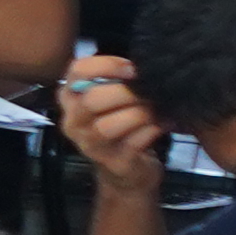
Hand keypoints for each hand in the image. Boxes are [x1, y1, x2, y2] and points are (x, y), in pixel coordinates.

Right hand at [54, 51, 167, 182]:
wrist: (126, 171)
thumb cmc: (121, 124)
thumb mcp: (111, 99)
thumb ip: (116, 80)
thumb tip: (145, 63)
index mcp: (70, 98)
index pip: (77, 70)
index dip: (107, 65)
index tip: (132, 69)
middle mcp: (73, 122)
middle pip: (92, 100)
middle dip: (126, 92)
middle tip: (148, 91)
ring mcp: (90, 146)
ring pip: (109, 125)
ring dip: (139, 113)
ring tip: (156, 108)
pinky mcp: (114, 163)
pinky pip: (133, 143)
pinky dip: (152, 129)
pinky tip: (164, 123)